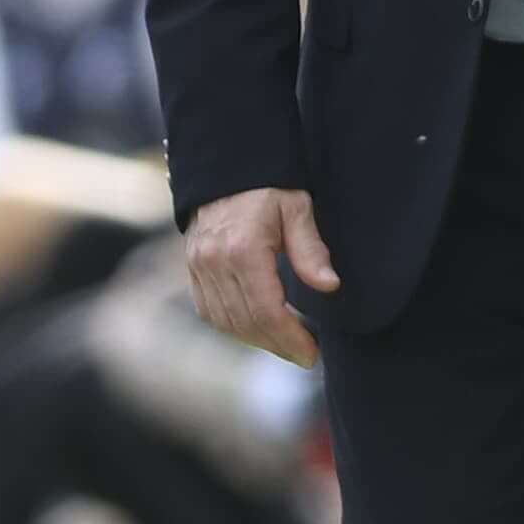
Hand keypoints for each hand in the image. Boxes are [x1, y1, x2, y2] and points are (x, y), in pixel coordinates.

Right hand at [183, 186, 337, 367]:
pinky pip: (209, 311)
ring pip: (225, 321)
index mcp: (243, 249)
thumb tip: (330, 286)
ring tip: (284, 345)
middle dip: (277, 346)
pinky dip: (233, 327)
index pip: (266, 311)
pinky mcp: (193, 269)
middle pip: (245, 322)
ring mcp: (199, 267)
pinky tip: (256, 329)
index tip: (311, 354)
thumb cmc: (268, 187)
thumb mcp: (297, 209)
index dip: (290, 339)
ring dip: (255, 340)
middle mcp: (215, 262)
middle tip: (304, 356)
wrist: (225, 167)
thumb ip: (311, 249)